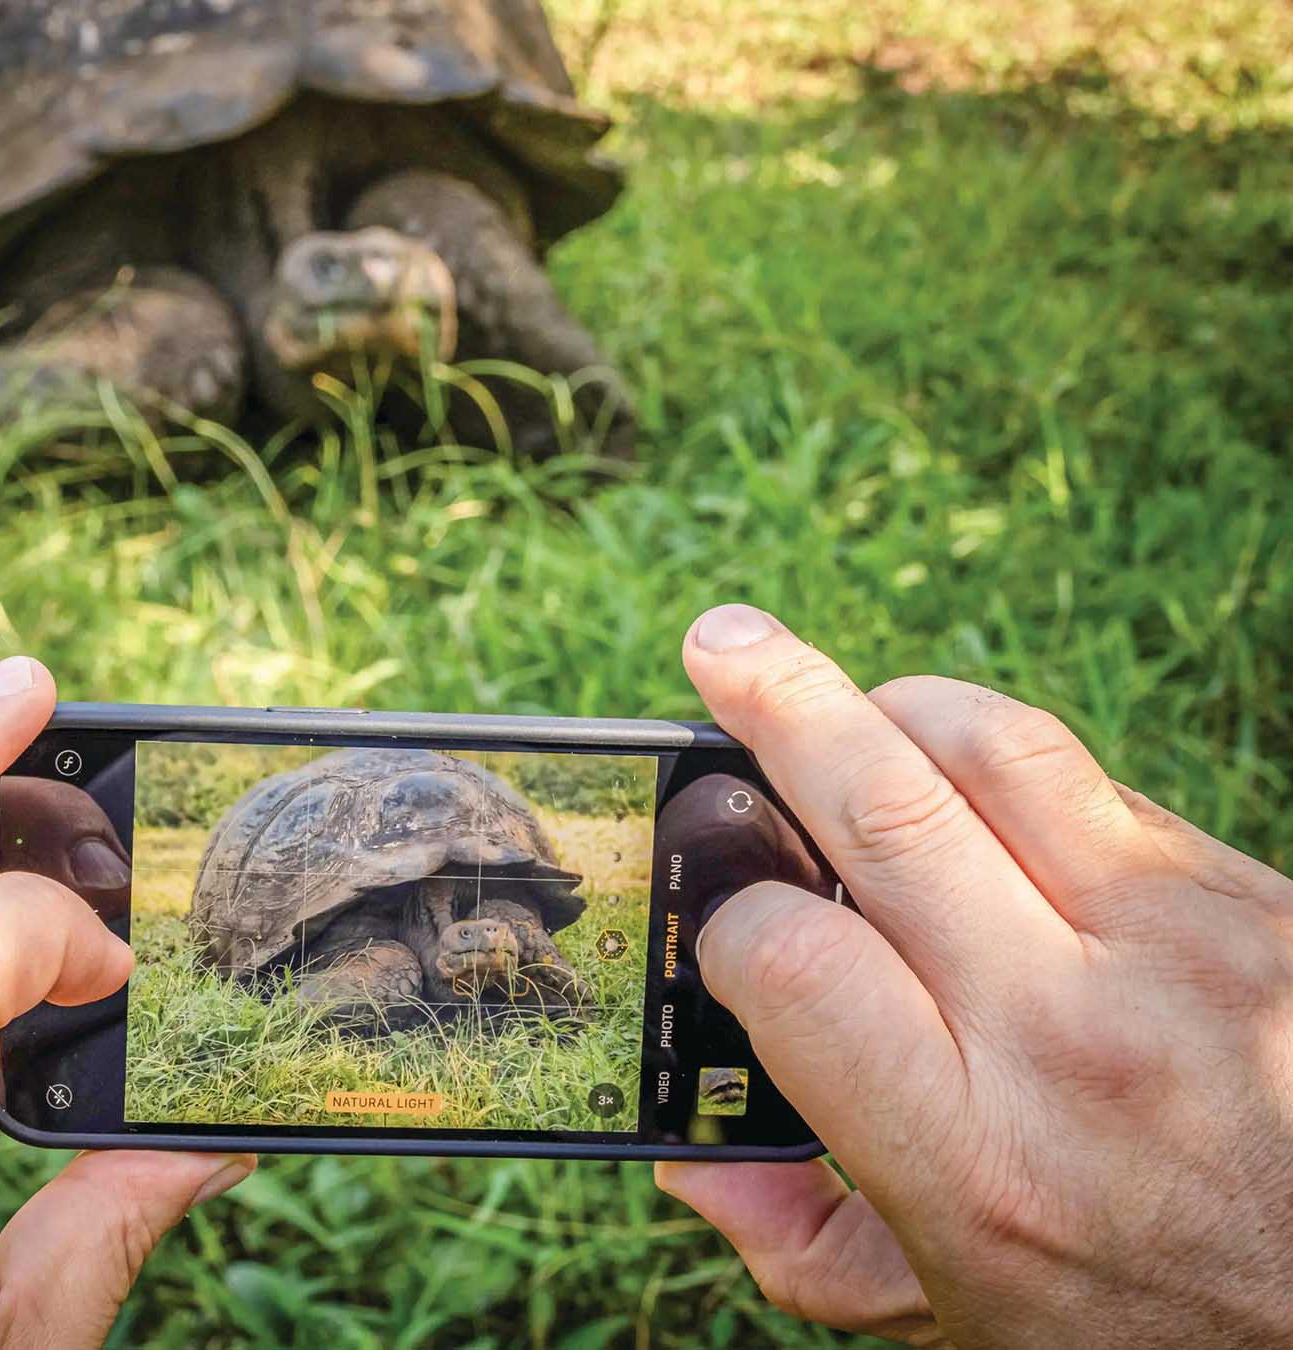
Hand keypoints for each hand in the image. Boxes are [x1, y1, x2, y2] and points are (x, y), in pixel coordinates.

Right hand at [656, 605, 1292, 1347]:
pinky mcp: (1260, 901)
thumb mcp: (965, 1324)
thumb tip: (692, 1154)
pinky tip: (977, 796)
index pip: (792, 957)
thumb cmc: (1163, 1322)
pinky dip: (1009, 769)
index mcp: (975, 1153)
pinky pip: (1101, 787)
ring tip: (846, 703)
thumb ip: (808, 1243)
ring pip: (998, 749)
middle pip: (883, 804)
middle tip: (717, 646)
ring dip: (895, 705)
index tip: (727, 921)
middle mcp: (1073, 1032)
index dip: (729, 918)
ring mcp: (1182, 946)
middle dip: (779, 704)